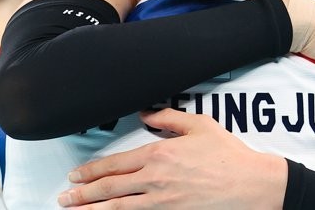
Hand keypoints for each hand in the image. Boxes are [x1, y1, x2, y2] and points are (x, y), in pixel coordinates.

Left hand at [59, 109, 284, 208]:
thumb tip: (146, 114)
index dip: (91, 170)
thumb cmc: (229, 156)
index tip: (77, 174)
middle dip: (82, 193)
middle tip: (65, 196)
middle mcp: (154, 179)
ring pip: (116, 208)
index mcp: (159, 154)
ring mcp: (160, 201)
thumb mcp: (201, 126)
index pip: (115, 164)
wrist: (249, 185)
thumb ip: (169, 118)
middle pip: (108, 188)